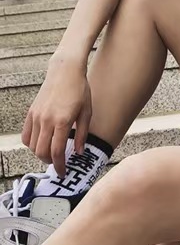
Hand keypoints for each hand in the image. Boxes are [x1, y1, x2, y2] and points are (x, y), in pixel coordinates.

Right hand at [21, 58, 92, 176]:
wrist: (65, 71)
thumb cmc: (80, 90)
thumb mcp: (87, 113)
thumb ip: (82, 135)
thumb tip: (79, 153)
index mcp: (62, 121)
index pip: (57, 151)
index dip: (59, 165)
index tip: (63, 173)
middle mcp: (46, 120)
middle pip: (41, 152)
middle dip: (50, 162)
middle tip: (59, 164)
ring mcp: (36, 116)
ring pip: (32, 145)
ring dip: (40, 154)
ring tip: (51, 154)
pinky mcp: (31, 112)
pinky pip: (26, 135)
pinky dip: (31, 144)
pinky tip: (41, 144)